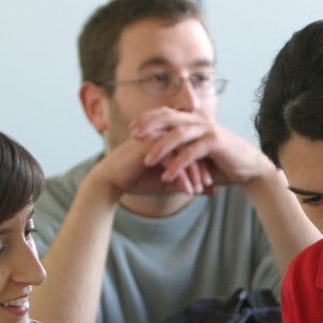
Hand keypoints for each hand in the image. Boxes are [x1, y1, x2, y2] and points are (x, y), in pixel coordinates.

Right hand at [90, 123, 209, 198]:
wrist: (111, 181)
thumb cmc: (138, 179)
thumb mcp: (169, 183)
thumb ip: (188, 183)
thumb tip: (211, 191)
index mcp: (168, 135)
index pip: (192, 148)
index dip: (203, 165)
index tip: (210, 182)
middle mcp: (164, 131)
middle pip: (191, 148)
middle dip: (201, 168)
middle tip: (209, 185)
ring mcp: (156, 135)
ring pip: (183, 154)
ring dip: (193, 174)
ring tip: (199, 190)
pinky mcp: (149, 144)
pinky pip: (172, 161)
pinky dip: (182, 178)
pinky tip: (187, 191)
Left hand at [133, 107, 274, 186]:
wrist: (249, 168)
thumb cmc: (221, 163)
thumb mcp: (196, 154)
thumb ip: (179, 151)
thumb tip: (156, 156)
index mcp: (193, 120)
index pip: (166, 113)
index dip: (148, 119)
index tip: (132, 129)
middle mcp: (199, 121)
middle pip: (168, 117)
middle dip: (148, 125)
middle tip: (132, 136)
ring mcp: (207, 130)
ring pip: (178, 134)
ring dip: (160, 147)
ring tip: (147, 161)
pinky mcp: (215, 143)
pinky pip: (191, 152)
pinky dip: (178, 164)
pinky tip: (167, 175)